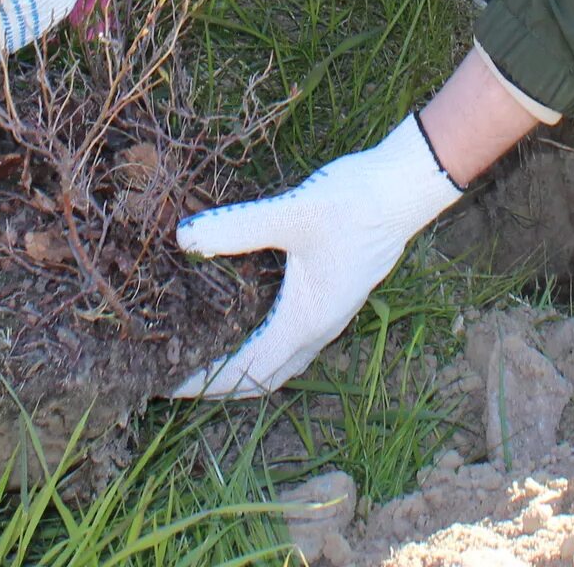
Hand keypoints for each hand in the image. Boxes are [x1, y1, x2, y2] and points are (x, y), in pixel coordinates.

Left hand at [170, 117, 463, 397]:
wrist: (403, 189)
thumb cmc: (352, 205)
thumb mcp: (293, 215)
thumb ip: (240, 227)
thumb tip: (185, 238)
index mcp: (304, 321)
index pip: (247, 371)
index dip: (207, 382)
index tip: (170, 385)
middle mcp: (318, 327)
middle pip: (266, 376)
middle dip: (224, 384)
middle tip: (182, 376)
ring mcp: (331, 312)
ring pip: (284, 360)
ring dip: (249, 367)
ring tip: (211, 355)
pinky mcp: (336, 293)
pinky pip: (295, 339)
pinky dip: (267, 345)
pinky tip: (251, 318)